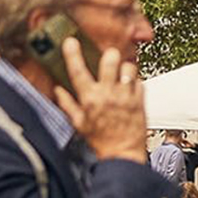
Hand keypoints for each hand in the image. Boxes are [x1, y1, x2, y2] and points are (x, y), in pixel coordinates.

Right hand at [53, 40, 146, 162]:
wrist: (122, 155)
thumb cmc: (99, 141)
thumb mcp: (78, 124)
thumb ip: (67, 105)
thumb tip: (57, 90)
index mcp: (89, 100)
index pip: (78, 72)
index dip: (73, 54)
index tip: (70, 41)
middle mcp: (108, 94)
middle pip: (110, 60)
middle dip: (109, 55)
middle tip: (108, 58)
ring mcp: (126, 96)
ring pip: (129, 66)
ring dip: (124, 68)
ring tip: (121, 76)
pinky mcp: (141, 99)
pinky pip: (140, 80)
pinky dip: (135, 82)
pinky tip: (130, 90)